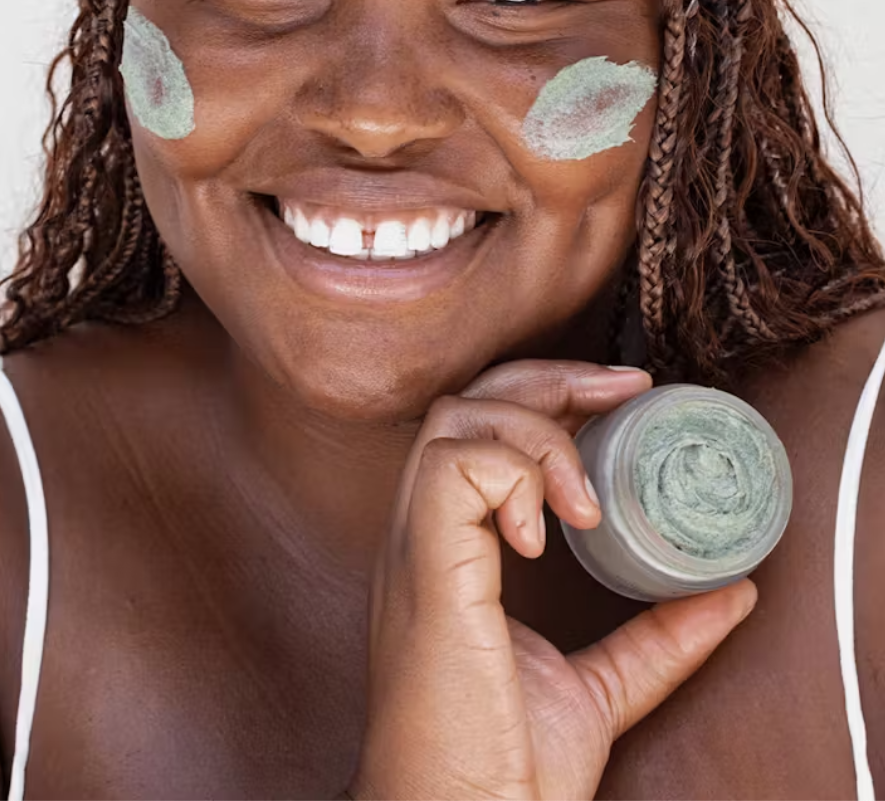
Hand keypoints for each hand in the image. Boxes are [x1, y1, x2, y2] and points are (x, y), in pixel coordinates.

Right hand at [346, 360, 757, 800]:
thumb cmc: (503, 767)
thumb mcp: (598, 688)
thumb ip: (654, 637)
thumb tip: (729, 593)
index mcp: (446, 551)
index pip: (480, 428)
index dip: (550, 397)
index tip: (626, 400)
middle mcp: (419, 536)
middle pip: (465, 402)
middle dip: (549, 381)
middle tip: (625, 393)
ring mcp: (413, 550)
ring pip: (454, 420)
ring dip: (535, 430)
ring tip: (588, 498)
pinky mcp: (424, 572)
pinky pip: (454, 470)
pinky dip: (512, 476)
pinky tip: (550, 532)